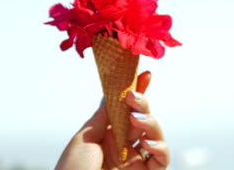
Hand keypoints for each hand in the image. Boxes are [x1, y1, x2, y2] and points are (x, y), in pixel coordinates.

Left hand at [55, 72, 169, 169]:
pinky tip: (148, 143)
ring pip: (156, 138)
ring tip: (136, 119)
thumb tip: (110, 94)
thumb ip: (102, 117)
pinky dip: (160, 149)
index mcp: (107, 137)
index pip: (126, 111)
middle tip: (134, 96)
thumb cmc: (71, 169)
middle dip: (143, 105)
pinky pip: (161, 161)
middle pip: (142, 121)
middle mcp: (123, 148)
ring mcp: (135, 163)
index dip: (137, 94)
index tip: (144, 74)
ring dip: (151, 124)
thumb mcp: (84, 137)